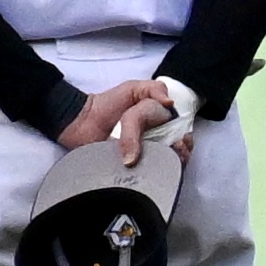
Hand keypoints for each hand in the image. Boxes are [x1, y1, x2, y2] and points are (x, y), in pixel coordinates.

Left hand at [55, 74, 186, 166]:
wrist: (80, 122)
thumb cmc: (108, 104)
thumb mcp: (133, 89)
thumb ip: (153, 90)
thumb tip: (169, 102)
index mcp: (160, 124)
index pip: (181, 135)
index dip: (185, 139)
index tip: (182, 141)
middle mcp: (155, 143)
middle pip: (177, 153)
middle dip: (181, 154)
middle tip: (176, 152)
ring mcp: (143, 158)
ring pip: (164, 166)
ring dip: (169, 165)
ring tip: (167, 163)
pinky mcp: (129, 171)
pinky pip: (144, 177)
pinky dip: (150, 176)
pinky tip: (153, 173)